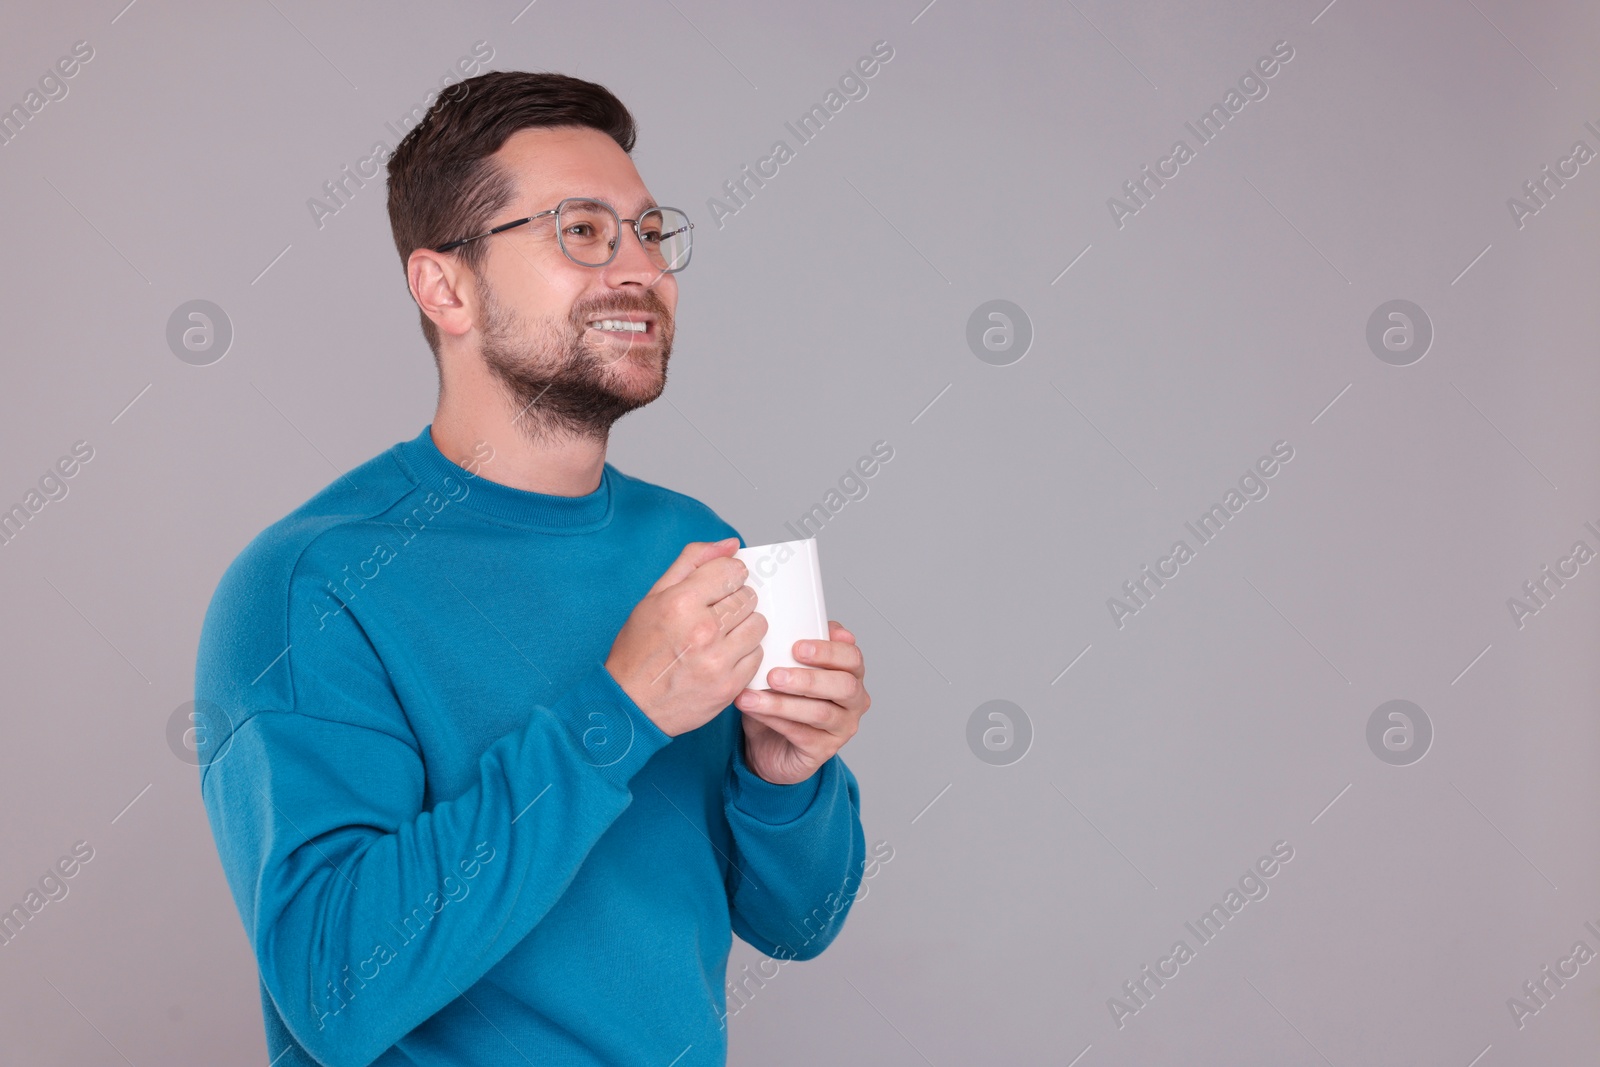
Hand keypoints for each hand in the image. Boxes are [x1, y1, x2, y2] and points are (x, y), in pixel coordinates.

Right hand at [605, 538, 766, 736]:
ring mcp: (718, 661)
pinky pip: (757, 655)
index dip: (727, 576)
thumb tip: (731, 544)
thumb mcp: (654, 597)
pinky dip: (744, 653)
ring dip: (743, 626)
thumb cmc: (639, 650)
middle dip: (734, 601)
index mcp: (681, 602)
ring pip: (758, 624)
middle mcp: (703, 630)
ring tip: (720, 635)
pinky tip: (722, 656)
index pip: (732, 570)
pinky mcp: (730, 686)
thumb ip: (693, 562)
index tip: (720, 586)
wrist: (630, 705)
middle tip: (714, 615)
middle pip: (748, 596)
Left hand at [735, 621, 869, 784]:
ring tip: (752, 695)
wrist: (769, 745)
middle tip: (774, 675)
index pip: (852, 657)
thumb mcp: (786, 667)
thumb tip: (778, 623)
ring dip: (783, 703)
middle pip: (844, 686)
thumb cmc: (782, 698)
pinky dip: (775, 721)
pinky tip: (753, 710)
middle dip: (808, 678)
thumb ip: (791, 647)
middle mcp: (855, 701)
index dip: (828, 651)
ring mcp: (843, 728)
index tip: (797, 647)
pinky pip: (802, 735)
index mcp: (851, 673)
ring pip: (821, 713)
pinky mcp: (825, 751)